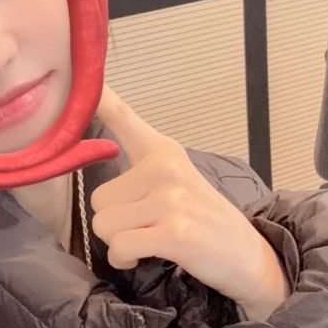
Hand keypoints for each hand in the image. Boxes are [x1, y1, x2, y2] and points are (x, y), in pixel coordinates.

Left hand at [92, 85, 291, 319]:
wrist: (248, 256)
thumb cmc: (203, 220)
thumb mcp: (175, 181)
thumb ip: (137, 169)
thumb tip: (92, 153)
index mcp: (163, 151)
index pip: (124, 117)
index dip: (99, 97)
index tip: (78, 68)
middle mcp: (165, 168)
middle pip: (98, 200)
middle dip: (115, 222)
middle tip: (148, 226)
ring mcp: (171, 199)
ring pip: (104, 226)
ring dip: (119, 243)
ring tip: (150, 240)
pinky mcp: (174, 232)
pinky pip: (119, 247)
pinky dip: (125, 259)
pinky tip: (146, 256)